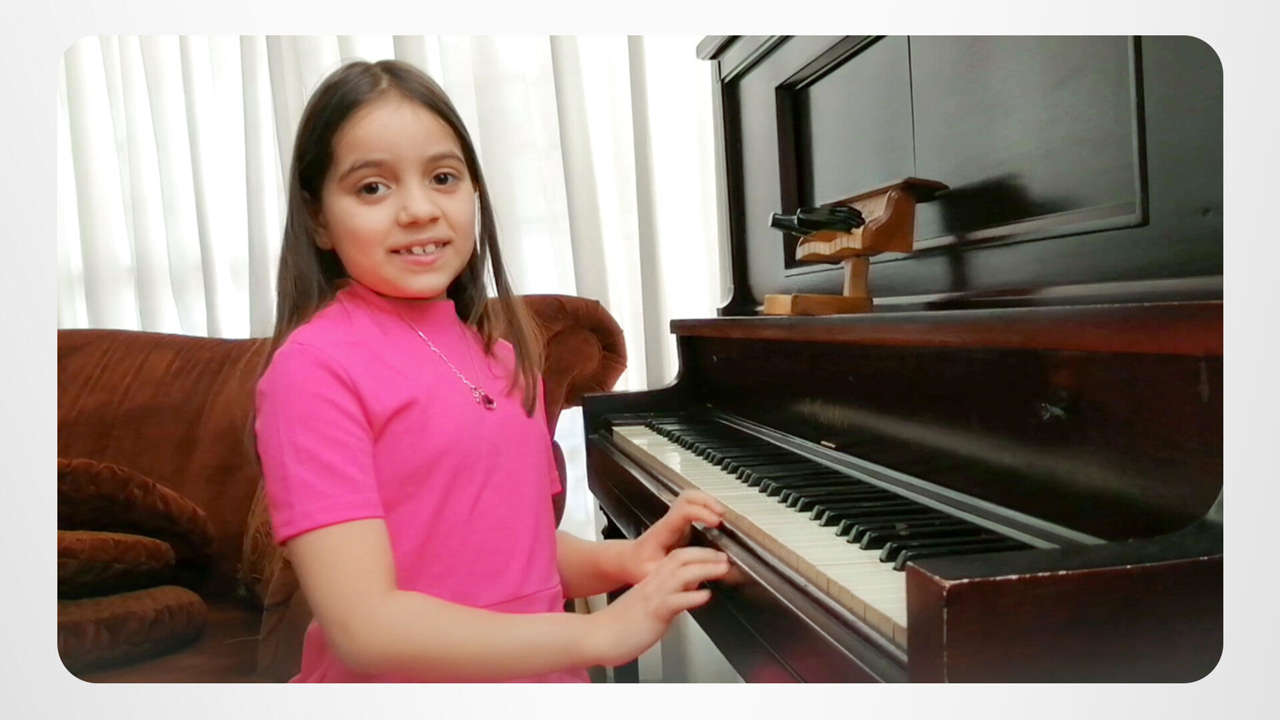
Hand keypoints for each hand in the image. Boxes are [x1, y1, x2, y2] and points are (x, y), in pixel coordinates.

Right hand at [588, 546, 729, 667]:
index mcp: (651, 582)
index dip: (698, 553)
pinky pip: (674, 601)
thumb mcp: (647, 607)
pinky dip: (692, 597)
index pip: (676, 557)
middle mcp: (653, 585)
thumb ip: (667, 599)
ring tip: (722, 568)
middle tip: (724, 558)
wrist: (597, 637)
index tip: (715, 556)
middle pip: (681, 558)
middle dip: (706, 555)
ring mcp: (653, 597)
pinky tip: (705, 595)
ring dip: (705, 569)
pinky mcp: (653, 613)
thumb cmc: (619, 627)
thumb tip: (686, 597)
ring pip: (681, 574)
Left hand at [628, 490, 725, 582]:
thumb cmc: (640, 566)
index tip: (715, 522)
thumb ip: (673, 576)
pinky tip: (714, 518)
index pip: (684, 511)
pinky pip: (693, 505)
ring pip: (690, 497)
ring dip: (708, 502)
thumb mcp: (654, 574)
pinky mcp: (680, 523)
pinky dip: (706, 507)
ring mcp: (675, 520)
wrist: (629, 560)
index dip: (702, 513)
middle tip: (721, 514)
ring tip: (721, 514)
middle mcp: (670, 521)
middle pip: (688, 496)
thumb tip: (696, 580)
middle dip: (707, 501)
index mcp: (664, 531)